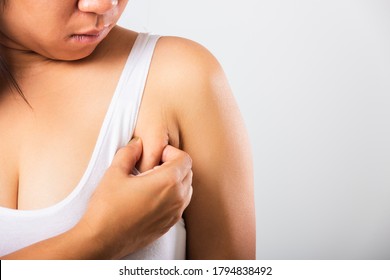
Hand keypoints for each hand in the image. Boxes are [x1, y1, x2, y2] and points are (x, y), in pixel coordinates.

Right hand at [78, 137, 192, 258]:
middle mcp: (177, 198)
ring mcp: (174, 214)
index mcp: (167, 181)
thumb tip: (137, 144)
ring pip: (186, 189)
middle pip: (187, 173)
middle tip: (153, 167)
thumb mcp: (114, 173)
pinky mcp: (169, 225)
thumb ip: (129, 153)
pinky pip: (180, 205)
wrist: (102, 239)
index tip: (156, 156)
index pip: (185, 159)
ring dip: (175, 181)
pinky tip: (152, 197)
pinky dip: (173, 196)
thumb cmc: (107, 207)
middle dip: (174, 165)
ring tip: (152, 182)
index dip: (171, 153)